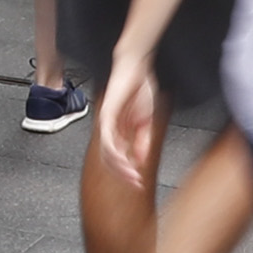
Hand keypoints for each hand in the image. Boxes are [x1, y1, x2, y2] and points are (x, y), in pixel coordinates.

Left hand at [101, 62, 159, 184]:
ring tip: (131, 175)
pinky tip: (123, 159)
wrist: (137, 68)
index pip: (119, 157)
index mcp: (120, 131)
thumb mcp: (146, 121)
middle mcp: (110, 129)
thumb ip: (143, 140)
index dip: (127, 172)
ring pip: (107, 152)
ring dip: (119, 166)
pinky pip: (107, 137)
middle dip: (123, 174)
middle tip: (135, 183)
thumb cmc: (140, 90)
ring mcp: (106, 122)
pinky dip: (114, 150)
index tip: (138, 183)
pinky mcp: (106, 114)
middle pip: (110, 159)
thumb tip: (141, 160)